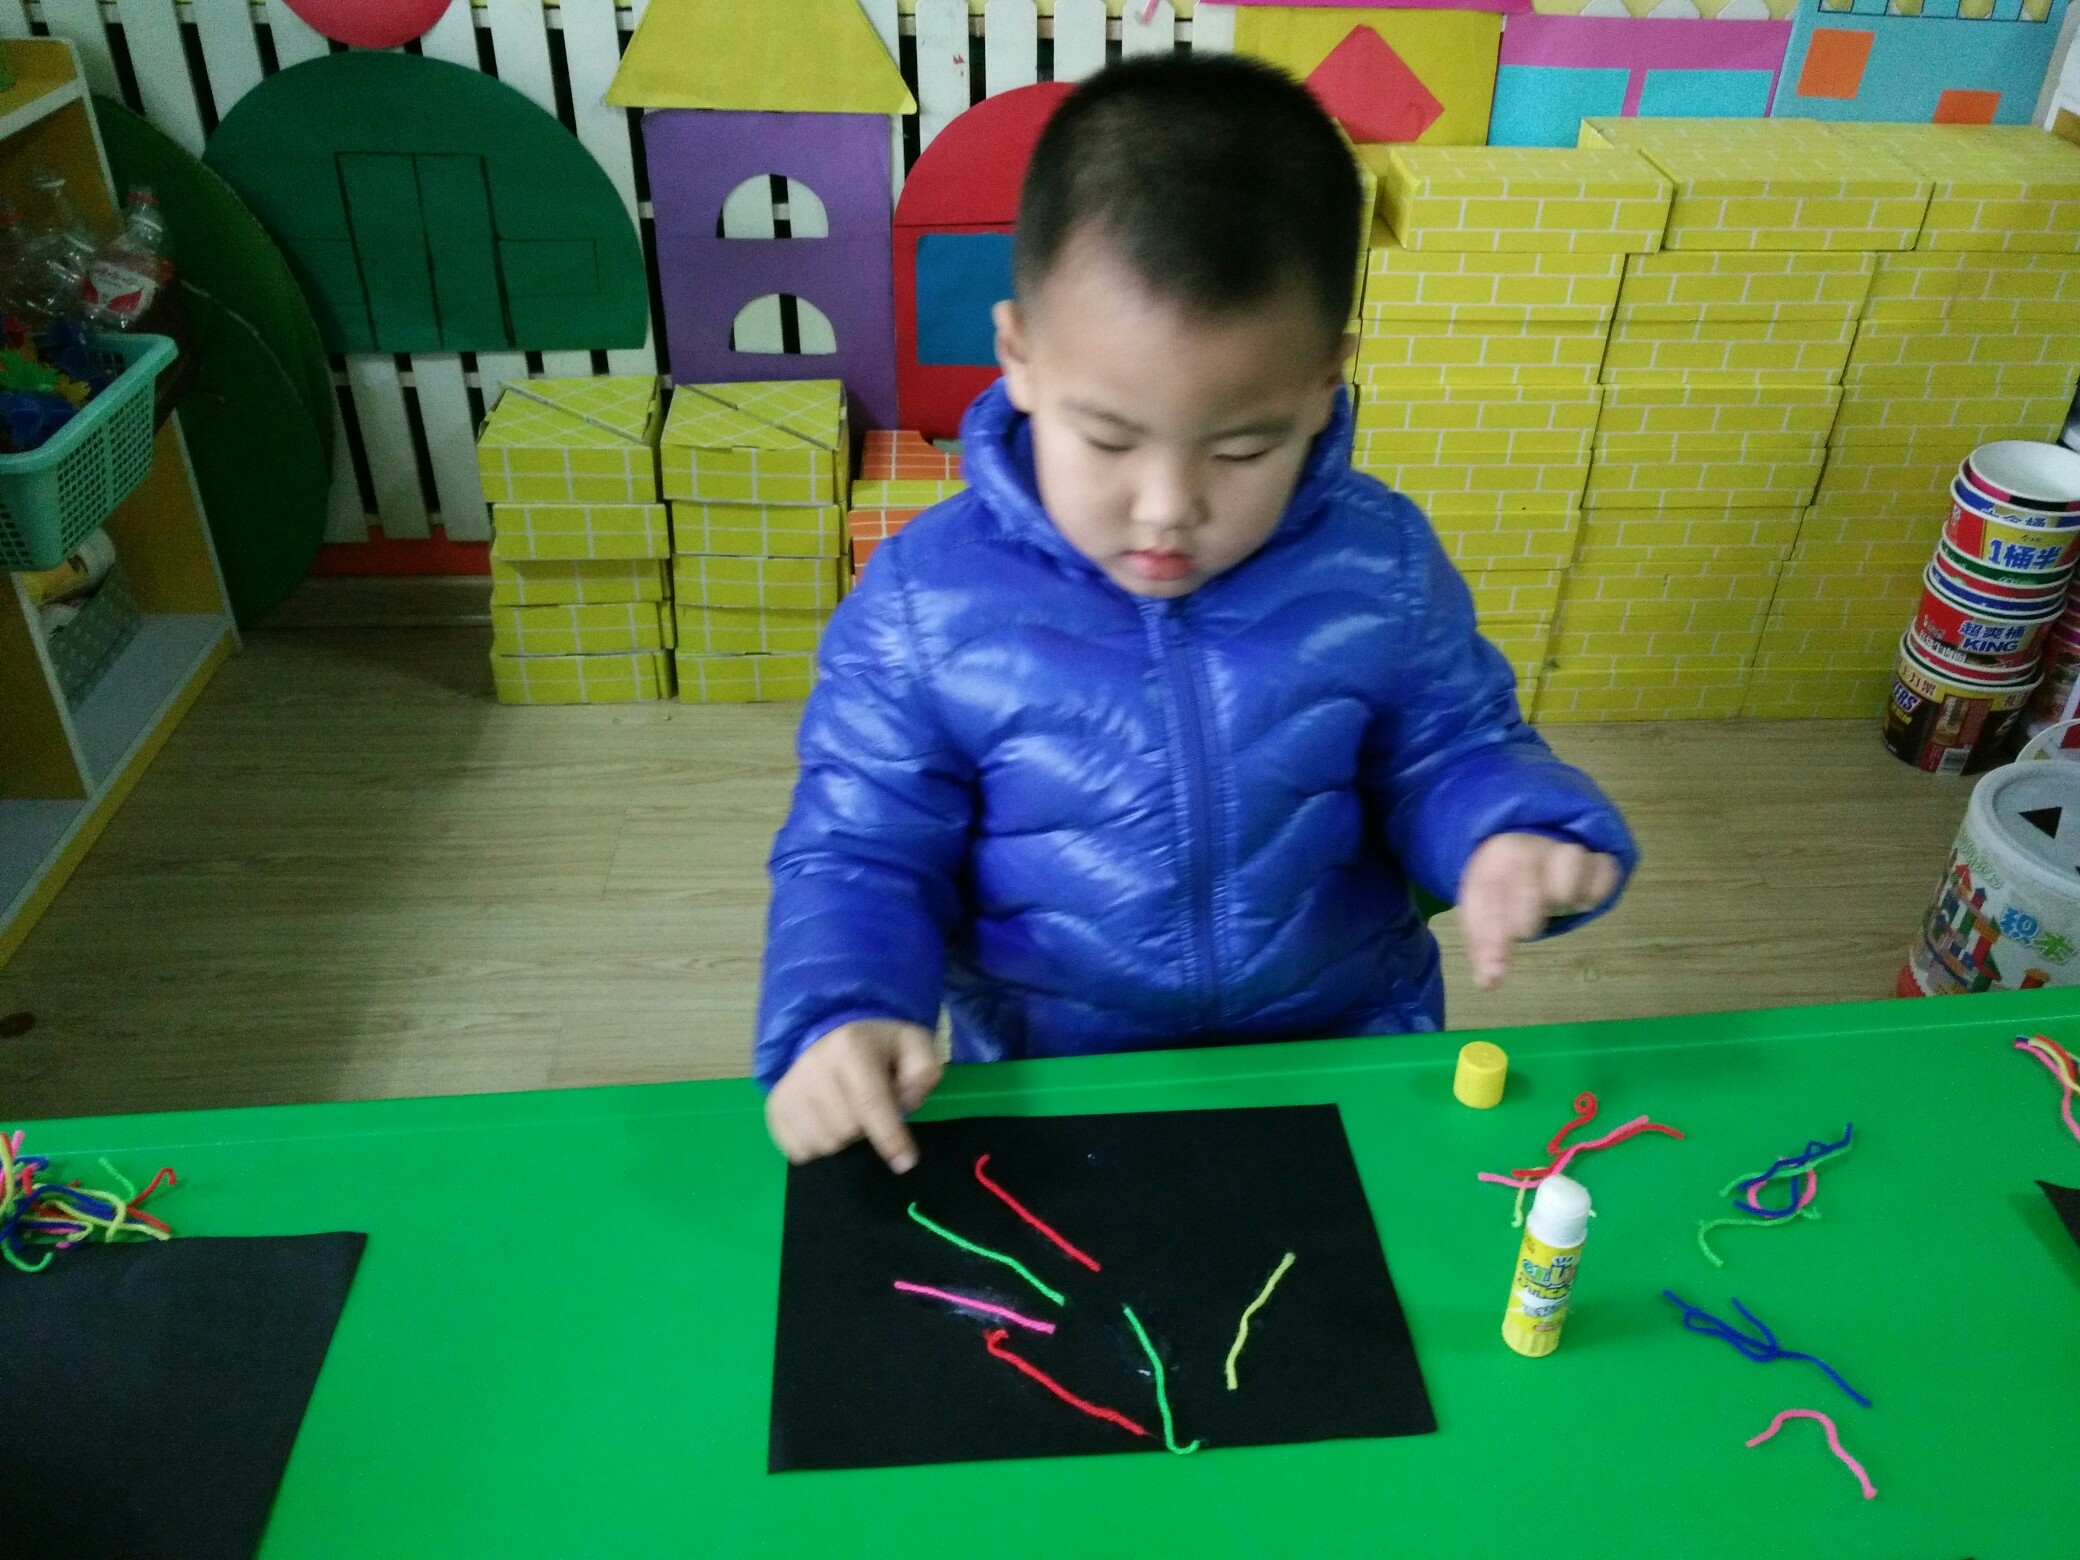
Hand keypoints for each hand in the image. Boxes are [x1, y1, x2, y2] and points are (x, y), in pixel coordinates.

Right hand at [766, 1019, 942, 1171]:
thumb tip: (908, 1100)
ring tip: (848, 1114)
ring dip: (843, 1140)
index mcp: (850, 1047)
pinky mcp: (775, 1108)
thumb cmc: (880, 1049)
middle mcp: (813, 1065)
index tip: (905, 1163)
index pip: (869, 1102)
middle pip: (847, 1128)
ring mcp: (789, 1088)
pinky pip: (799, 1150)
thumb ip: (923, 1069)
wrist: (833, 1036)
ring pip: (823, 1143)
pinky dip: (818, 1147)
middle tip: (870, 1110)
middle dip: (867, 1129)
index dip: (889, 1137)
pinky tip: (827, 1124)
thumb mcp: (914, 1045)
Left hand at [1456, 834, 1620, 991]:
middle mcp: (1530, 849)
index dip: (1492, 940)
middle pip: (1529, 880)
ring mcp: (1564, 852)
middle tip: (1524, 931)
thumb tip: (1489, 982)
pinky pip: (1605, 870)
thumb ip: (1485, 946)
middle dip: (1525, 916)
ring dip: (1566, 892)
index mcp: (1495, 861)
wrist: (1526, 847)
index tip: (1494, 971)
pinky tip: (1583, 903)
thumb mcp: (1483, 909)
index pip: (1490, 898)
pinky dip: (1598, 890)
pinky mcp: (1595, 860)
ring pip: (1571, 861)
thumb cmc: (1503, 884)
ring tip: (1559, 908)